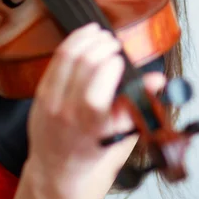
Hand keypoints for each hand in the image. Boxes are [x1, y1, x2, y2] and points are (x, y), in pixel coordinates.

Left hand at [26, 22, 164, 192]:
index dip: (112, 64)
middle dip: (102, 46)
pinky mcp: (41, 91)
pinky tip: (83, 36)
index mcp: (91, 124)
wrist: (57, 165)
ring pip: (68, 56)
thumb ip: (138, 103)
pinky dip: (71, 42)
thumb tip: (157, 79)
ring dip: (86, 39)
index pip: (99, 85)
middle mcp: (68, 111)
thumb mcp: (120, 132)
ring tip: (100, 34)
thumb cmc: (92, 150)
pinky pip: (55, 59)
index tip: (121, 59)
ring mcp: (51, 100)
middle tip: (114, 43)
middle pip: (85, 63)